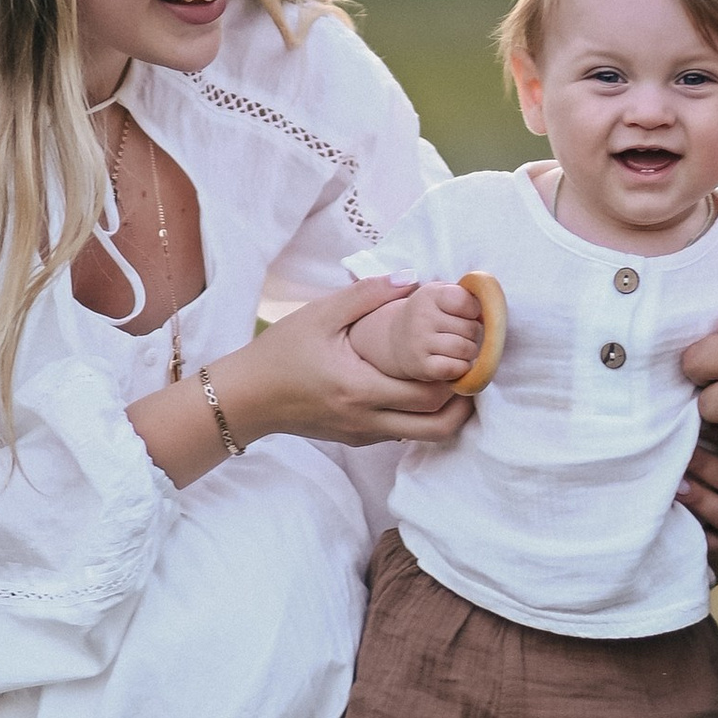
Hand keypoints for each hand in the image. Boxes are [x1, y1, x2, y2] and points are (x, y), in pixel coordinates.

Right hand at [216, 278, 474, 450]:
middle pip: (437, 426)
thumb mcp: (320, 315)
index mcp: (360, 389)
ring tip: (453, 379)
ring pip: (423, 436)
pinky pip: (402, 432)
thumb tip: (413, 278)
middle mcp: (366, 421)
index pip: (429, 395)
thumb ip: (367, 295)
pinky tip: (420, 386)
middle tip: (472, 369)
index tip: (468, 352)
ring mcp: (363, 435)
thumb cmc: (280, 353)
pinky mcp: (357, 439)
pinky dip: (420, 415)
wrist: (245, 397)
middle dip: (462, 400)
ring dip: (444, 412)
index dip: (457, 377)